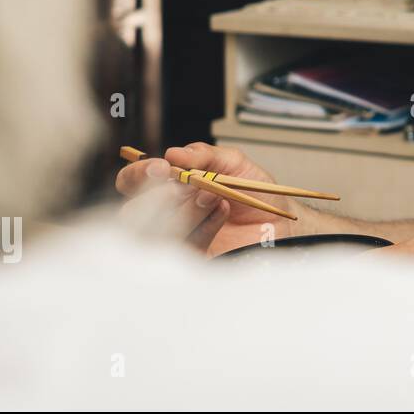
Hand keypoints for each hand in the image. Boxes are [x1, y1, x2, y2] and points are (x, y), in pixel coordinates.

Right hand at [115, 142, 297, 255]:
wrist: (281, 221)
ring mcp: (177, 238)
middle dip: (157, 197)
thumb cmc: (254, 191)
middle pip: (132, 212)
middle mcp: (166, 213)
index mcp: (169, 185)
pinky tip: (222, 212)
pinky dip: (204, 226)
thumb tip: (174, 153)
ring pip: (158, 232)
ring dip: (186, 210)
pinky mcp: (193, 259)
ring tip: (215, 196)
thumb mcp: (233, 163)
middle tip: (184, 188)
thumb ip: (205, 155)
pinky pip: (185, 247)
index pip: (133, 181)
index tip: (162, 168)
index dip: (139, 174)